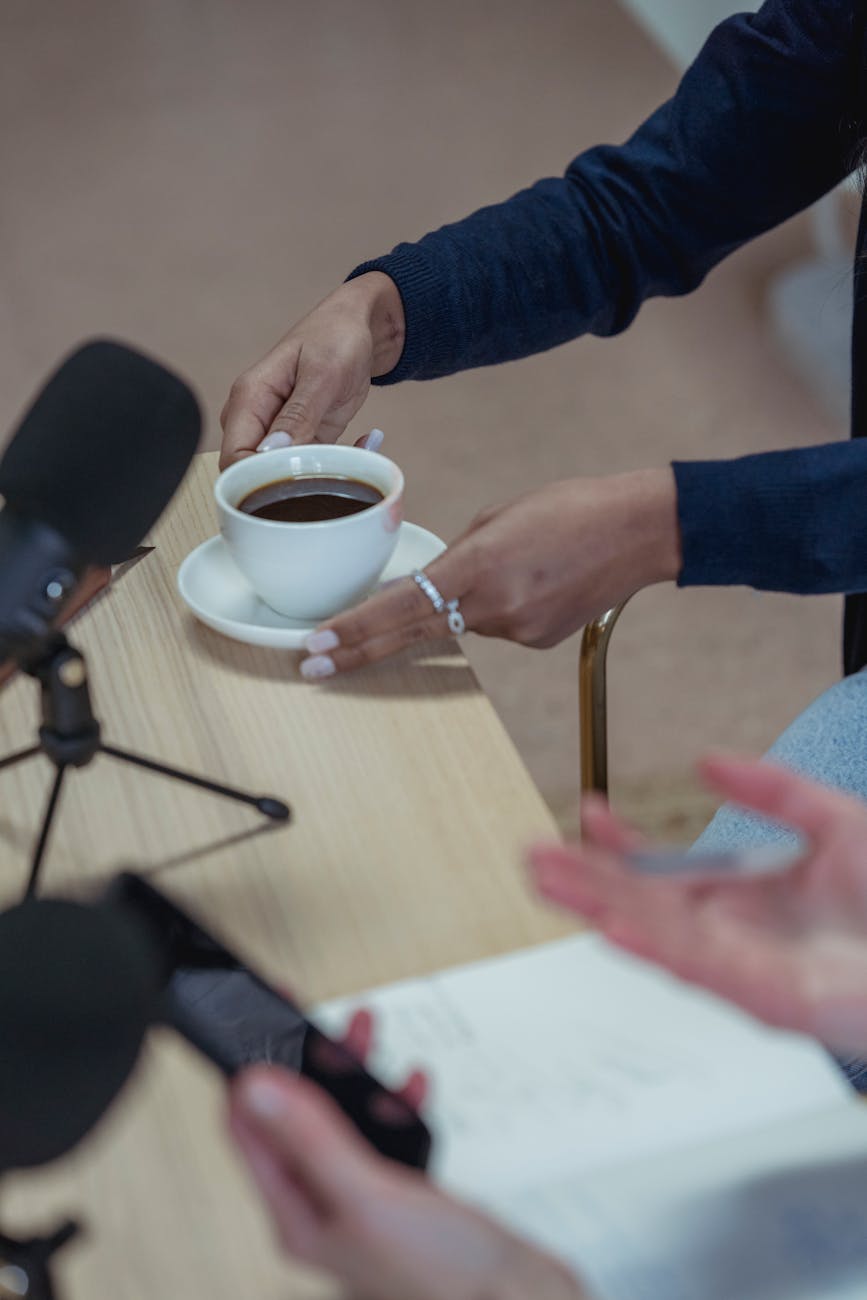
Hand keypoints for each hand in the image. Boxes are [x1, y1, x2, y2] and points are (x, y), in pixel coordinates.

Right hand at [219, 272, 404, 467]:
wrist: (358, 327)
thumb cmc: (335, 337)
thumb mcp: (322, 374)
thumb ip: (298, 416)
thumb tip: (271, 452)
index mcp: (249, 398)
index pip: (233, 458)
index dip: (259, 479)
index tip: (299, 479)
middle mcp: (256, 418)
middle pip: (254, 473)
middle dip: (294, 481)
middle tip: (337, 466)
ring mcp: (278, 431)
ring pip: (284, 474)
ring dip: (322, 472)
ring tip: (361, 447)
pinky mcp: (303, 438)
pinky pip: (310, 465)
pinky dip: (338, 463)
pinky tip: (367, 441)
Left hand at [229, 1013, 583, 1299]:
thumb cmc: (442, 1279)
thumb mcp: (367, 1193)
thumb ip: (311, 1137)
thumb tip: (256, 1088)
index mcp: (300, 1215)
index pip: (250, 1133)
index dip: (248, 1077)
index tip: (254, 1027)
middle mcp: (327, 1207)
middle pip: (297, 1118)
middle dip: (309, 1062)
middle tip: (318, 1020)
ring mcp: (366, 1201)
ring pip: (342, 1119)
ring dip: (353, 1073)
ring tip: (364, 1034)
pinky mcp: (405, 1195)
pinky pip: (386, 1133)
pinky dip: (396, 1100)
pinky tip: (410, 1086)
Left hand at [300, 468, 679, 678]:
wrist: (640, 531)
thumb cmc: (571, 507)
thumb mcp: (497, 518)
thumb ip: (455, 557)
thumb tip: (426, 586)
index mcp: (477, 566)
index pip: (397, 607)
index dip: (352, 630)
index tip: (315, 646)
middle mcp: (493, 607)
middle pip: (410, 634)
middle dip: (358, 650)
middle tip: (313, 663)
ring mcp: (517, 630)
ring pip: (463, 622)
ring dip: (462, 603)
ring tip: (516, 563)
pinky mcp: (537, 640)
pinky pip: (496, 625)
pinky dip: (498, 606)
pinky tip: (533, 579)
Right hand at [529, 754, 866, 1056]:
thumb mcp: (835, 822)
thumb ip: (774, 791)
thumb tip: (710, 762)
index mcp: (745, 895)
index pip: (663, 870)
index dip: (621, 844)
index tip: (587, 812)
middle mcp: (734, 934)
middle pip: (643, 904)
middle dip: (586, 880)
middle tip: (534, 854)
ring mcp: (744, 967)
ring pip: (656, 935)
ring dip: (599, 909)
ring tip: (551, 882)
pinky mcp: (766, 996)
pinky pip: (697, 970)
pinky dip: (651, 947)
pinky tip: (613, 925)